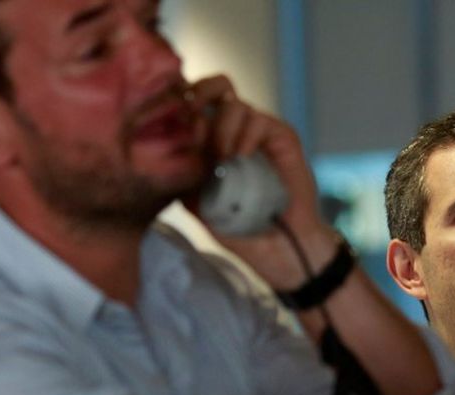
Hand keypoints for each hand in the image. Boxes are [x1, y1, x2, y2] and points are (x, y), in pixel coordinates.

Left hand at [185, 75, 335, 289]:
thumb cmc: (239, 229)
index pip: (194, 105)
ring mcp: (258, 135)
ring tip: (225, 159)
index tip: (172, 123)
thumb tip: (175, 139)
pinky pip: (259, 119)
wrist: (278, 248)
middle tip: (192, 115)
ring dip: (223, 128)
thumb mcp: (197, 203)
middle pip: (216, 86)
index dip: (180, 104)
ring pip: (235, 104)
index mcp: (211, 143)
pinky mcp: (282, 138)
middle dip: (200, 92)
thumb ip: (185, 172)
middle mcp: (234, 132)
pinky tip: (242, 157)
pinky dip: (246, 134)